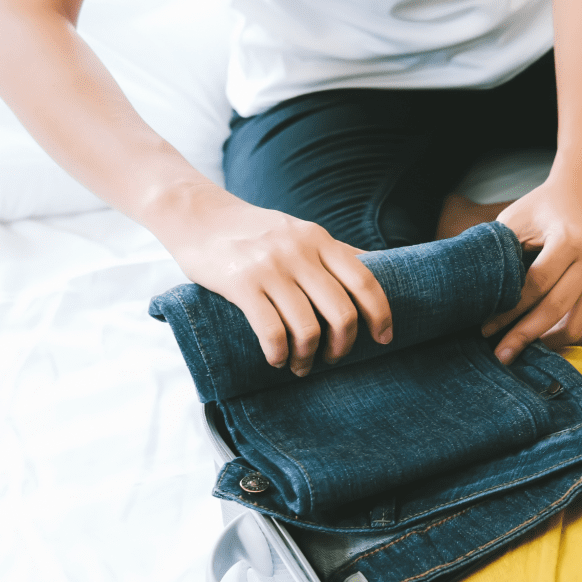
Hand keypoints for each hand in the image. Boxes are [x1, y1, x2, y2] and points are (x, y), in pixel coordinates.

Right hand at [164, 183, 392, 375]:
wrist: (198, 215)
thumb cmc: (254, 231)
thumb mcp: (299, 232)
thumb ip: (333, 252)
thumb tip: (380, 268)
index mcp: (319, 239)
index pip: (365, 281)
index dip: (381, 314)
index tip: (383, 338)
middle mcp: (299, 252)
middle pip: (341, 313)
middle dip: (343, 346)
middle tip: (334, 358)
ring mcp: (270, 267)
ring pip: (308, 329)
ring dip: (308, 358)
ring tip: (300, 366)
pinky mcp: (241, 283)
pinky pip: (272, 332)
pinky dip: (279, 355)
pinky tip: (277, 359)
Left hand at [482, 174, 581, 362]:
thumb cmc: (544, 206)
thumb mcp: (516, 218)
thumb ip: (500, 251)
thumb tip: (473, 291)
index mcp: (569, 240)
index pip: (536, 285)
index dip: (509, 311)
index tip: (486, 328)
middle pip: (556, 310)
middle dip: (524, 336)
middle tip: (501, 355)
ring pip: (578, 326)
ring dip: (547, 342)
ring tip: (523, 347)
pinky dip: (571, 339)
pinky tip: (547, 338)